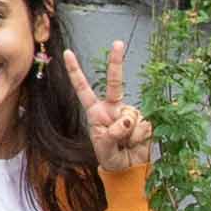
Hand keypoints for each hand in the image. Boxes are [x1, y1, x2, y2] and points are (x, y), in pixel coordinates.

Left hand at [79, 39, 155, 177]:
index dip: (76, 72)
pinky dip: (139, 137)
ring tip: (125, 143)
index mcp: (96, 112)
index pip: (83, 89)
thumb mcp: (103, 148)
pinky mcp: (144, 120)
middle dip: (116, 62)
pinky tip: (135, 143)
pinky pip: (143, 125)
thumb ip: (111, 134)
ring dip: (128, 134)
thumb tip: (125, 120)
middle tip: (117, 42)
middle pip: (115, 82)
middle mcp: (113, 108)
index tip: (66, 53)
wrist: (129, 167)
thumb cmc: (111, 157)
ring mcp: (129, 112)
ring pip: (131, 115)